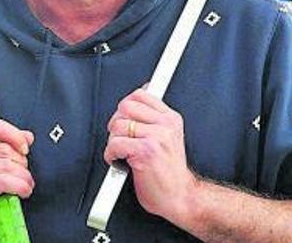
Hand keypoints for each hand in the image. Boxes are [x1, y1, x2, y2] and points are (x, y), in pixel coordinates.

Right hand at [0, 119, 34, 238]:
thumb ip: (2, 145)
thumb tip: (27, 136)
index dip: (14, 135)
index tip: (25, 148)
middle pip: (4, 149)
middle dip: (22, 164)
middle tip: (25, 175)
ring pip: (7, 166)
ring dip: (24, 177)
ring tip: (27, 185)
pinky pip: (5, 181)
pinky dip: (20, 186)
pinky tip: (23, 191)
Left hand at [104, 88, 197, 225]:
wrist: (181, 197)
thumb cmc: (171, 173)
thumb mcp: (169, 138)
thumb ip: (154, 120)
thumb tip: (135, 101)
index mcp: (171, 119)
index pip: (140, 95)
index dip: (125, 106)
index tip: (124, 118)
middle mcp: (165, 125)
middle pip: (126, 106)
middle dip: (116, 122)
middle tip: (120, 136)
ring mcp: (156, 137)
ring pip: (118, 125)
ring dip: (113, 141)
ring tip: (121, 152)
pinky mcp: (145, 152)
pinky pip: (115, 143)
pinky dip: (110, 154)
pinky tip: (118, 160)